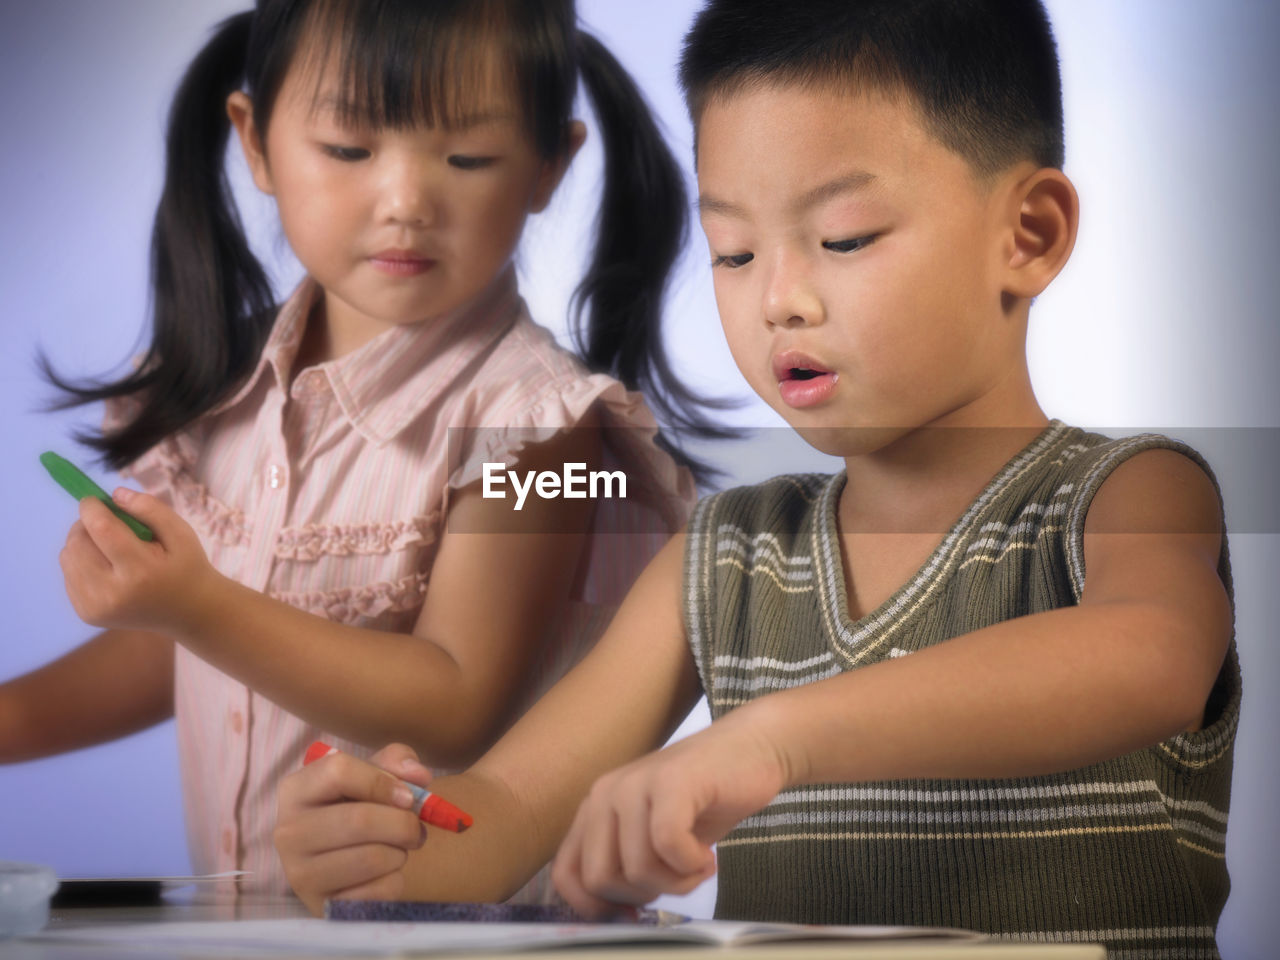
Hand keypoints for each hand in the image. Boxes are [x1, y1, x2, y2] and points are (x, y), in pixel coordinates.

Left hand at [58, 489, 216, 634]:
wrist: (188, 612)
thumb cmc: (187, 567)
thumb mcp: (182, 533)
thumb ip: (151, 509)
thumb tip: (115, 495)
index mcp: (140, 571)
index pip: (102, 529)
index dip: (92, 508)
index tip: (94, 500)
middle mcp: (112, 593)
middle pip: (77, 544)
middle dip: (85, 525)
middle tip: (105, 523)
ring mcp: (96, 607)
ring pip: (68, 558)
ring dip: (81, 543)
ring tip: (106, 545)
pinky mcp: (86, 613)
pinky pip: (68, 575)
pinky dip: (81, 562)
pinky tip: (104, 566)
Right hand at [274, 744, 431, 914]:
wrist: (340, 864)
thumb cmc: (356, 808)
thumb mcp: (370, 776)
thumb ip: (396, 761)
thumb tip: (418, 776)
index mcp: (295, 790)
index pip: (339, 771)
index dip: (383, 781)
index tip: (408, 796)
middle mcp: (288, 832)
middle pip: (359, 820)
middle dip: (403, 824)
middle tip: (415, 829)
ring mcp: (300, 874)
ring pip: (372, 858)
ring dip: (400, 853)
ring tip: (396, 849)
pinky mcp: (321, 907)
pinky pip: (378, 892)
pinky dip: (395, 880)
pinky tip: (384, 874)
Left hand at [551, 709, 790, 917]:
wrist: (752, 749)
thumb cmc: (705, 801)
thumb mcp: (653, 839)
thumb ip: (625, 867)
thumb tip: (610, 915)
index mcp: (594, 808)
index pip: (565, 874)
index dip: (597, 906)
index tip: (636, 910)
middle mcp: (605, 793)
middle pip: (599, 879)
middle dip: (643, 894)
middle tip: (676, 879)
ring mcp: (636, 784)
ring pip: (636, 868)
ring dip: (677, 882)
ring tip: (698, 865)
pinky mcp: (671, 782)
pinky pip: (668, 845)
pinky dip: (692, 865)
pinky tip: (708, 857)